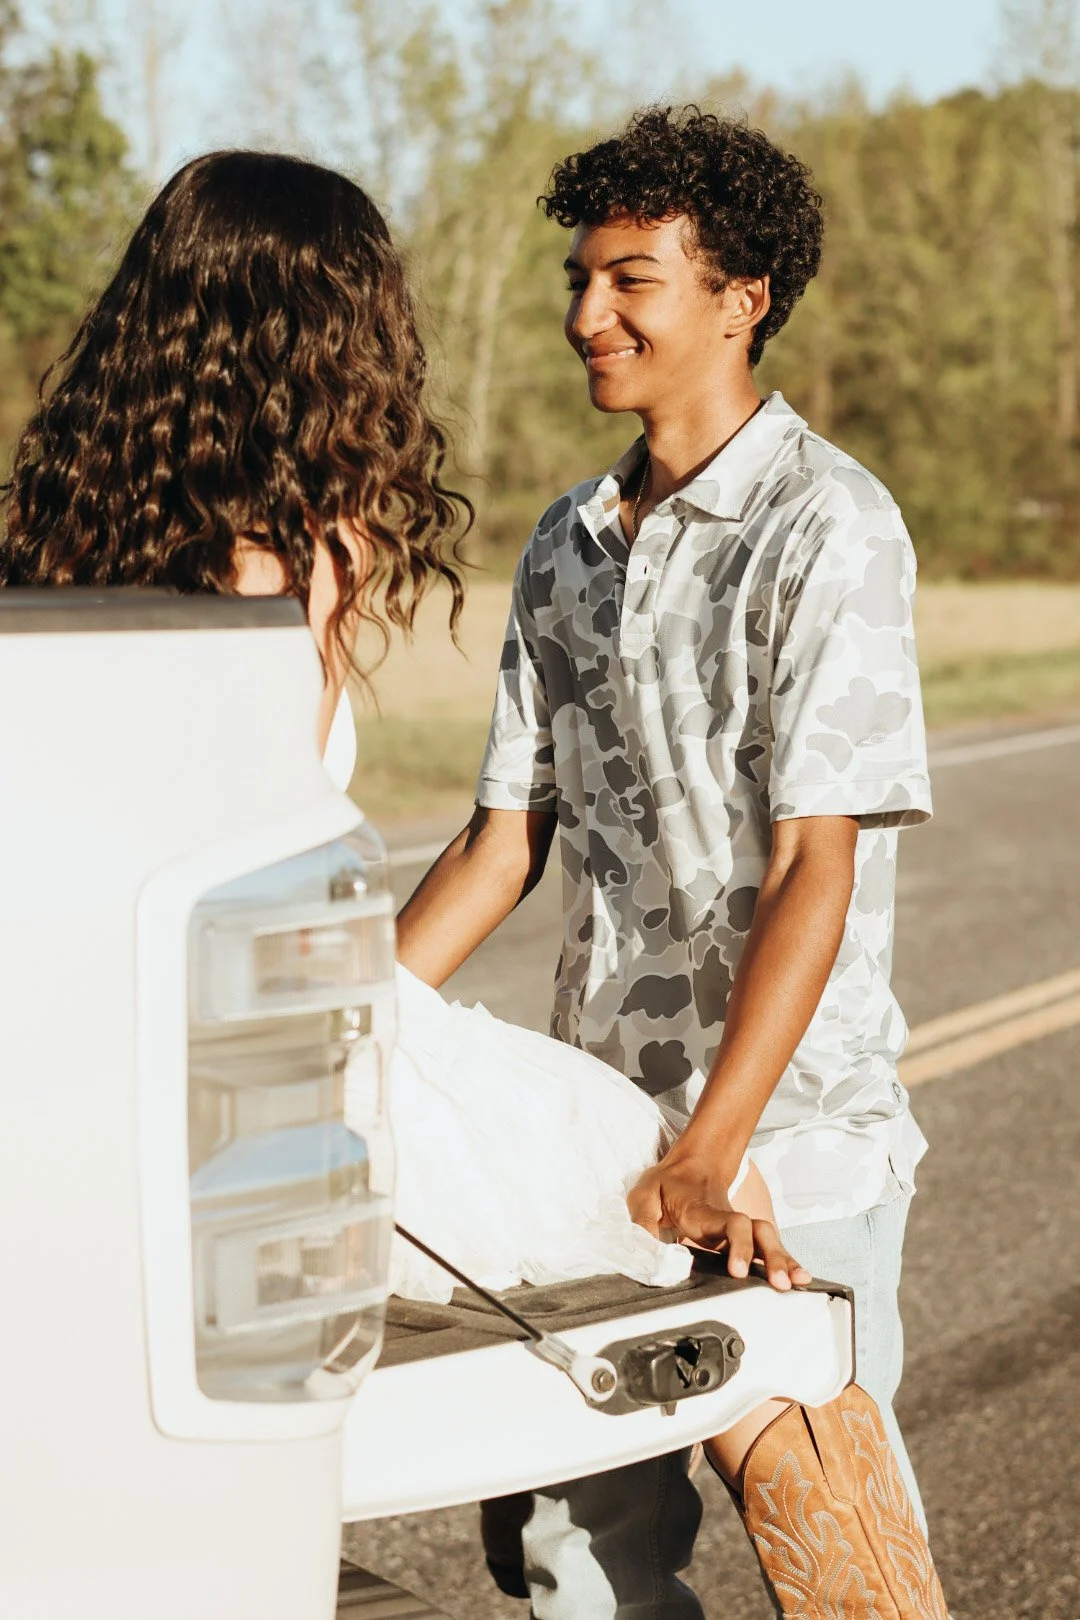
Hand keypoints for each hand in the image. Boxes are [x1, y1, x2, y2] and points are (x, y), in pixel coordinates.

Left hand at [628, 1153, 811, 1291]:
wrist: (692, 1162)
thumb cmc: (668, 1183)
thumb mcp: (645, 1195)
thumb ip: (643, 1222)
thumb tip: (648, 1255)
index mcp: (704, 1212)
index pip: (730, 1224)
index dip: (738, 1245)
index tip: (739, 1270)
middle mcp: (727, 1219)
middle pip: (759, 1233)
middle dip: (772, 1258)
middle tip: (779, 1283)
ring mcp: (740, 1228)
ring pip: (767, 1240)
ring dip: (782, 1261)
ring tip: (795, 1284)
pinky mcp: (745, 1236)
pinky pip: (768, 1248)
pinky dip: (786, 1261)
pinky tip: (799, 1277)